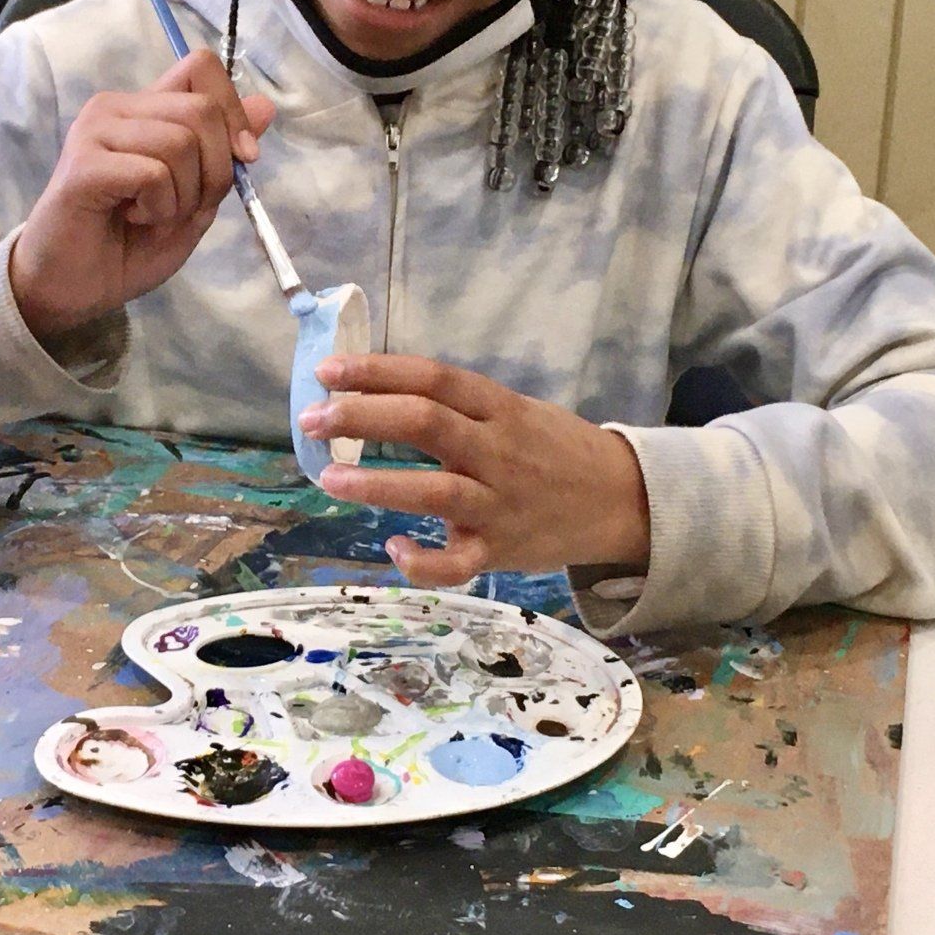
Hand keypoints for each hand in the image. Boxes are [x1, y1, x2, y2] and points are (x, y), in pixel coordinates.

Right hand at [10, 50, 276, 340]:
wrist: (72, 287)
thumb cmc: (127, 245)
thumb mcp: (195, 200)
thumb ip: (224, 155)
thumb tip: (266, 106)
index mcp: (145, 109)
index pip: (201, 67)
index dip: (233, 110)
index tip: (241, 159)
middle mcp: (118, 108)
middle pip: (201, 109)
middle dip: (215, 170)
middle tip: (184, 206)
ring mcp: (96, 130)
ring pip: (181, 143)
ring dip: (183, 196)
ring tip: (151, 215)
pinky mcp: (84, 162)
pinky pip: (153, 173)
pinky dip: (159, 207)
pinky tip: (132, 218)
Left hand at [297, 354, 650, 584]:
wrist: (622, 501)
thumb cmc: (553, 450)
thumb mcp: (514, 411)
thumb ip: (457, 405)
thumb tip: (374, 391)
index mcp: (499, 408)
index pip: (433, 378)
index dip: (377, 371)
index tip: (328, 371)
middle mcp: (497, 451)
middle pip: (426, 424)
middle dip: (362, 417)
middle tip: (313, 418)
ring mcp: (499, 504)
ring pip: (435, 491)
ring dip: (377, 484)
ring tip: (329, 476)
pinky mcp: (501, 552)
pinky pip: (456, 563)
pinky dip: (420, 560)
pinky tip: (391, 547)